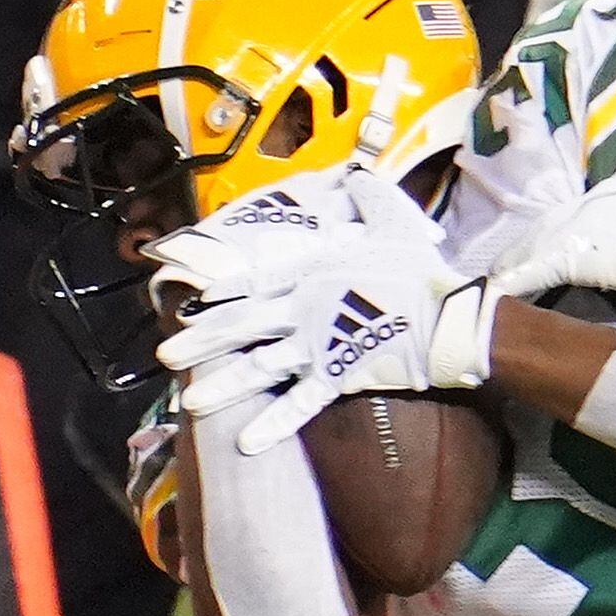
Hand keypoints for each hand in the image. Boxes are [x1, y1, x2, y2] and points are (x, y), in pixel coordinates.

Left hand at [152, 171, 495, 449]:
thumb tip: (356, 173)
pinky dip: (274, 424)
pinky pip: (300, 404)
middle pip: (243, 325)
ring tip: (191, 402)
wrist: (449, 319)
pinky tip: (246, 442)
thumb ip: (368, 198)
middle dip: (202, 340)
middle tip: (166, 354)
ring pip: (259, 368)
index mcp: (313, 271)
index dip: (223, 291)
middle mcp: (304, 308)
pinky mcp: (337, 376)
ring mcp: (316, 344)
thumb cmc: (422, 272)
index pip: (256, 279)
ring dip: (224, 385)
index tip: (193, 301)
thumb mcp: (394, 223)